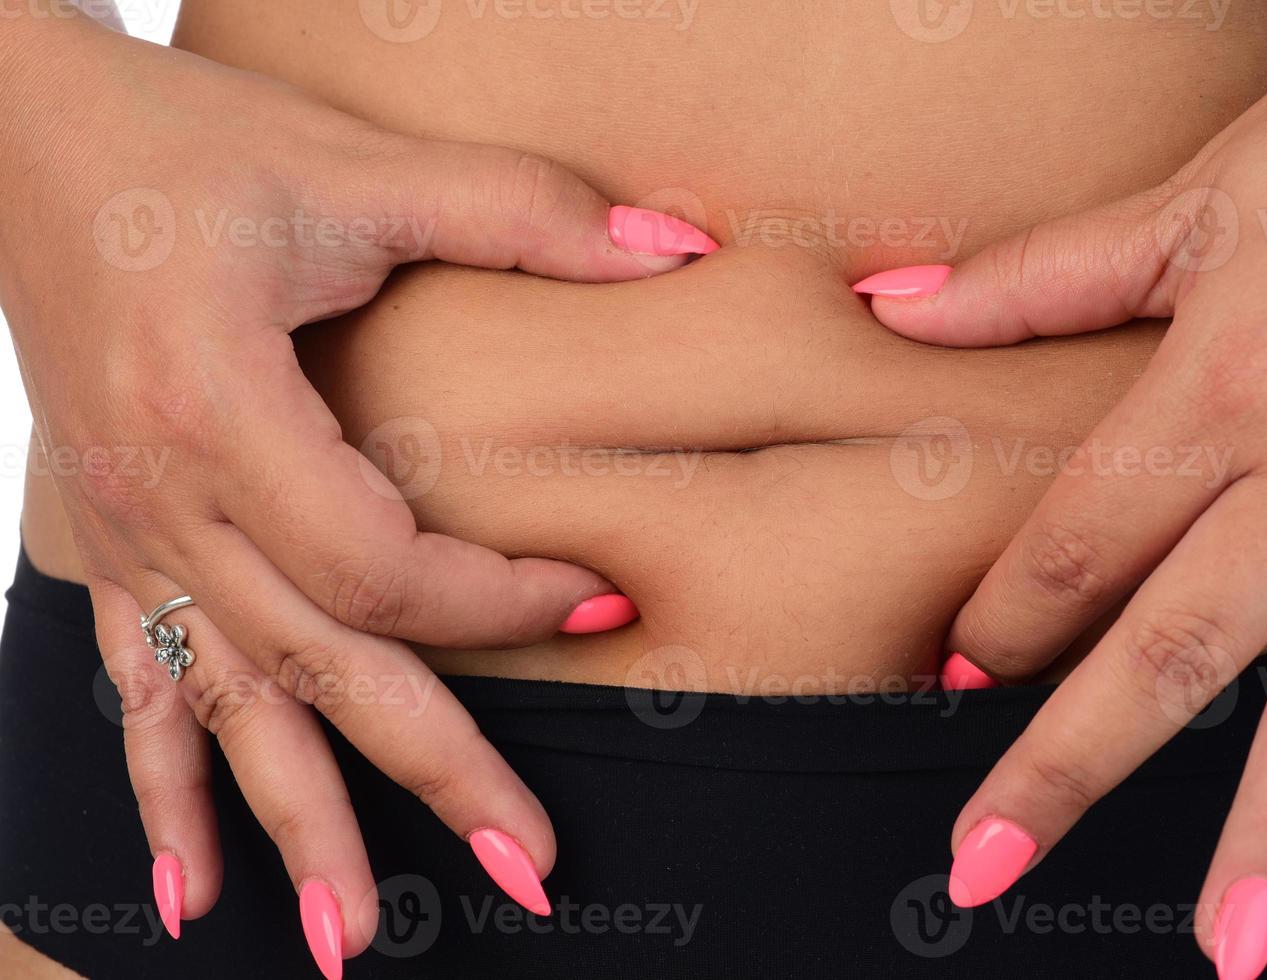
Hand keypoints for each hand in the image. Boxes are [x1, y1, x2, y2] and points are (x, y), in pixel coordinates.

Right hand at [0, 14, 714, 970]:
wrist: (14, 130)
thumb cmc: (185, 139)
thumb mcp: (355, 164)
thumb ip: (524, 211)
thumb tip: (679, 245)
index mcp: (223, 410)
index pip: (383, 565)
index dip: (503, 601)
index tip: (605, 600)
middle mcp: (162, 496)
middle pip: (316, 669)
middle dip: (428, 777)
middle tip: (529, 874)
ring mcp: (123, 531)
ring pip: (224, 710)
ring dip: (295, 829)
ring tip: (353, 942)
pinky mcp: (107, 537)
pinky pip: (130, 690)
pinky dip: (162, 794)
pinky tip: (185, 895)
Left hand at [858, 4, 1266, 974]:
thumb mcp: (1190, 197)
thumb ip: (1036, 277)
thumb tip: (894, 305)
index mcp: (1226, 384)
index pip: (1082, 542)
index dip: (1002, 614)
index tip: (952, 672)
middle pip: (1178, 647)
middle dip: (1073, 765)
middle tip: (988, 865)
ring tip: (1226, 945)